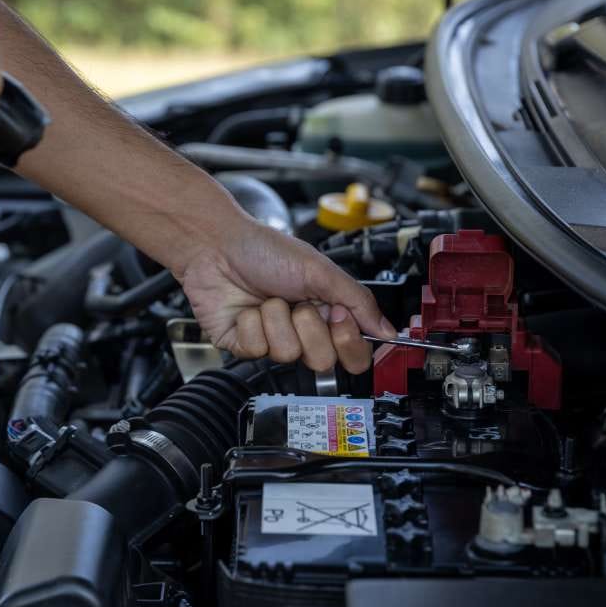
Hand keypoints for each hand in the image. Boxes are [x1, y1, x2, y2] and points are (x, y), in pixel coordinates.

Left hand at [178, 220, 397, 373]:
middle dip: (310, 328)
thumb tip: (388, 331)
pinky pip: (257, 350)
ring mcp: (273, 341)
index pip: (353, 353)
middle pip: (323, 361)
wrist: (217, 245)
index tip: (337, 314)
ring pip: (288, 354)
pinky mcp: (244, 347)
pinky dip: (251, 324)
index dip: (348, 340)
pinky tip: (246, 308)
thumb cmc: (264, 250)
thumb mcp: (320, 270)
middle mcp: (302, 331)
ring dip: (277, 319)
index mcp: (326, 313)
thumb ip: (358, 301)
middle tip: (299, 304)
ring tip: (267, 299)